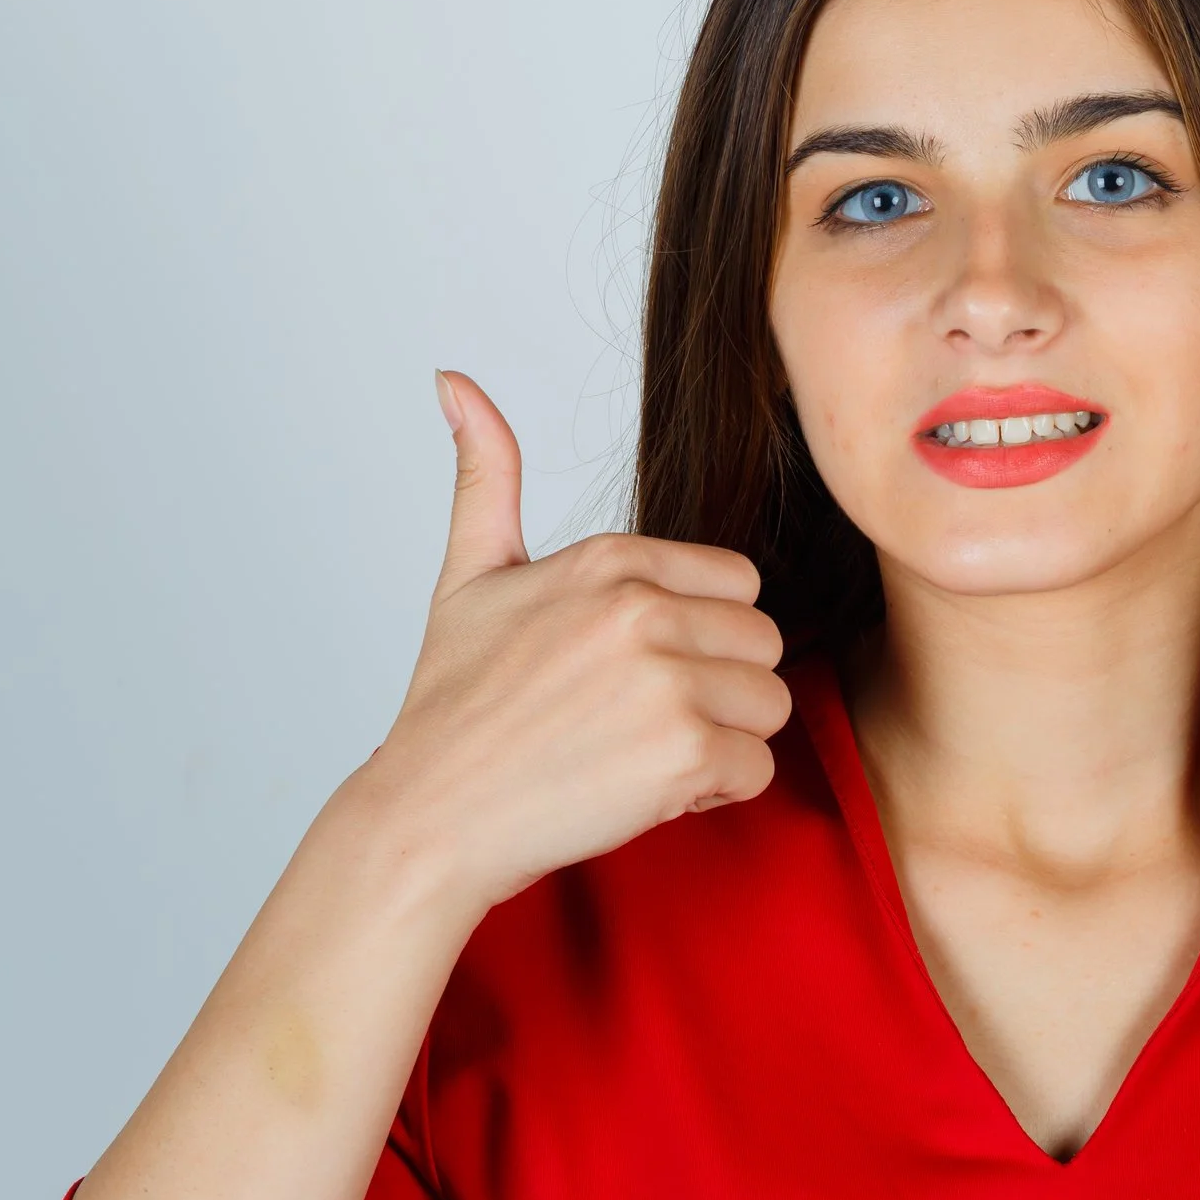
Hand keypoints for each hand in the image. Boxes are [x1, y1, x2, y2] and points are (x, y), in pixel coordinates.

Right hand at [340, 370, 790, 911]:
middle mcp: (643, 609)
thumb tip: (454, 381)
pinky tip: (648, 790)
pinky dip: (714, 792)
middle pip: (763, 642)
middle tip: (642, 719)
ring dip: (721, 741)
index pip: (738, 583)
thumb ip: (486, 476)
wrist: (429, 818)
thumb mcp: (468, 575)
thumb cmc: (453, 705)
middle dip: (719, 686)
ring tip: (643, 752)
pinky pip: (757, 766)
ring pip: (769, 703)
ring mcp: (667, 681)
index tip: (637, 668)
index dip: (699, 635)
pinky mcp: (684, 753)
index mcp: (611, 559)